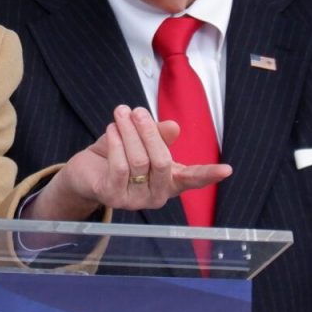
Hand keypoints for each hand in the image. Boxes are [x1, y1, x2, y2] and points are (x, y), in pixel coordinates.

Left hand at [26, 106, 231, 219]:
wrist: (84, 173)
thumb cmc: (117, 156)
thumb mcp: (140, 142)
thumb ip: (157, 136)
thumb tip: (174, 127)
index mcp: (169, 181)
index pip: (192, 179)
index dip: (208, 174)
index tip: (227, 169)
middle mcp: (156, 195)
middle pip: (161, 161)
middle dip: (148, 131)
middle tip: (137, 111)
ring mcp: (135, 200)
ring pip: (139, 161)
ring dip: (128, 132)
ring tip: (121, 113)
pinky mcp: (113, 197)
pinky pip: (119, 167)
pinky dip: (116, 143)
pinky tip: (112, 129)